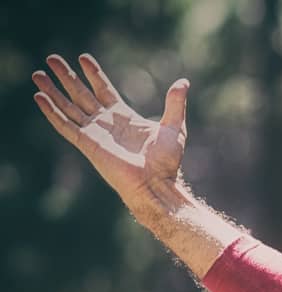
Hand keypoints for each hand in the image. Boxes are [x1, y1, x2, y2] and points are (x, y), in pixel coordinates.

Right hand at [32, 53, 189, 196]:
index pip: (104, 90)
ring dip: (52, 91)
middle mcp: (106, 123)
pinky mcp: (87, 144)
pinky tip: (39, 97)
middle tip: (52, 59)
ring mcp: (94, 133)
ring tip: (37, 74)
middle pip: (81, 94)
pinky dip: (52, 111)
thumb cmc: (167, 162)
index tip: (83, 57)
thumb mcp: (174, 127)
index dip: (93, 74)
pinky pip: (65, 125)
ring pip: (68, 107)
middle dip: (67, 77)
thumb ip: (175, 104)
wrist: (156, 183)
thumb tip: (183, 82)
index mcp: (124, 117)